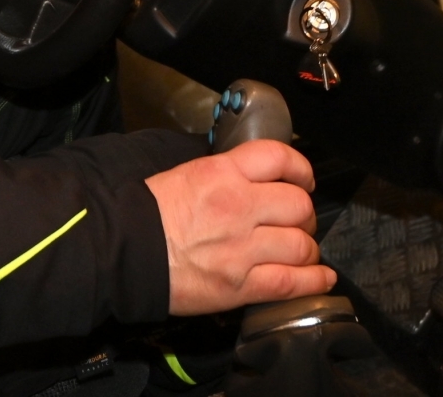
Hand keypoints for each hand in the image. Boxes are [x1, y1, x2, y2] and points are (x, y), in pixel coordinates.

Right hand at [144, 139, 335, 314]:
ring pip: (301, 244)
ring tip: (301, 250)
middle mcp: (239, 206)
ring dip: (307, 248)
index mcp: (222, 173)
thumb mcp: (185, 173)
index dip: (300, 168)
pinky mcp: (240, 286)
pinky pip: (292, 282)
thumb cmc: (146, 211)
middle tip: (296, 221)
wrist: (121, 251)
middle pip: (298, 204)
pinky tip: (321, 277)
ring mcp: (243, 249)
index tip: (303, 179)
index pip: (279, 158)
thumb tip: (249, 176)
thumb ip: (222, 173)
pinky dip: (314, 280)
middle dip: (304, 213)